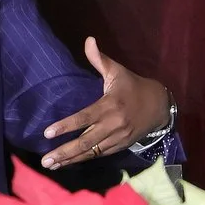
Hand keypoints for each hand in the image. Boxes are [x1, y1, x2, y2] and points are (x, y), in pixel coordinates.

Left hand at [42, 38, 172, 168]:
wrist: (160, 106)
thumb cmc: (133, 86)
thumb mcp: (117, 71)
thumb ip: (99, 59)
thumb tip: (88, 40)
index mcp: (110, 105)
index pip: (84, 118)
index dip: (65, 126)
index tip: (47, 133)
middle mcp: (113, 124)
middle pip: (85, 141)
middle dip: (64, 152)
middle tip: (45, 160)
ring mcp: (117, 138)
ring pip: (91, 152)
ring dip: (71, 159)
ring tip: (52, 165)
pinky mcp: (121, 146)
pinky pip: (99, 154)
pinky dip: (84, 159)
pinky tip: (68, 163)